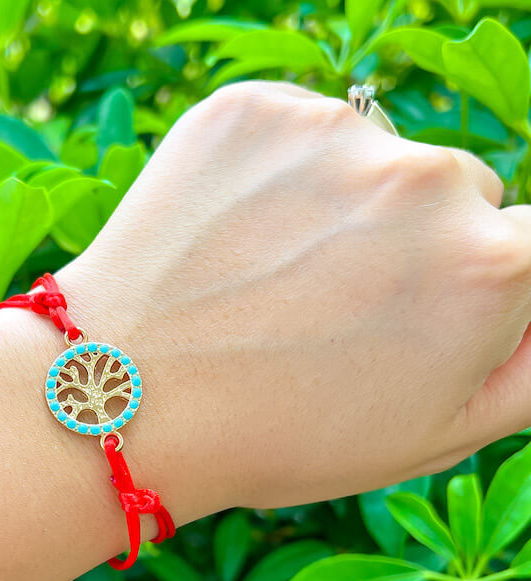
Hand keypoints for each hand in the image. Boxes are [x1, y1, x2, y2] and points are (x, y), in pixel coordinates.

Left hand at [54, 81, 530, 517]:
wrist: (125, 399)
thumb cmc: (278, 435)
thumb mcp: (434, 434)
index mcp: (489, 268)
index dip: (476, 283)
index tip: (421, 308)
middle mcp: (422, 181)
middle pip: (455, 194)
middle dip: (412, 245)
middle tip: (326, 311)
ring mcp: (330, 134)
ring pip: (372, 161)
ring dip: (341, 208)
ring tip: (268, 282)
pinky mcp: (250, 112)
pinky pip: (296, 135)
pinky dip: (274, 180)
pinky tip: (231, 243)